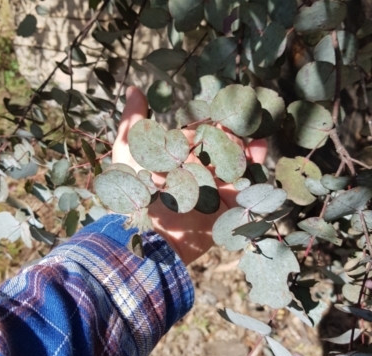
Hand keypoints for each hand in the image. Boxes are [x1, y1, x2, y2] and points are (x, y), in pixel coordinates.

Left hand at [113, 86, 267, 264]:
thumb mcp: (128, 151)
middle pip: (222, 145)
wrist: (153, 233)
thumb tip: (134, 88)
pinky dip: (255, 166)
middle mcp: (197, 170)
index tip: (224, 109)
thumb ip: (133, 121)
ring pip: (236, 160)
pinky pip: (245, 182)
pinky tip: (260, 150)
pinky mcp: (227, 203)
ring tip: (254, 136)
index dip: (213, 122)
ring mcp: (213, 186)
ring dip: (246, 146)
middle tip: (241, 123)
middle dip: (234, 132)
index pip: (201, 133)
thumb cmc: (136, 189)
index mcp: (178, 157)